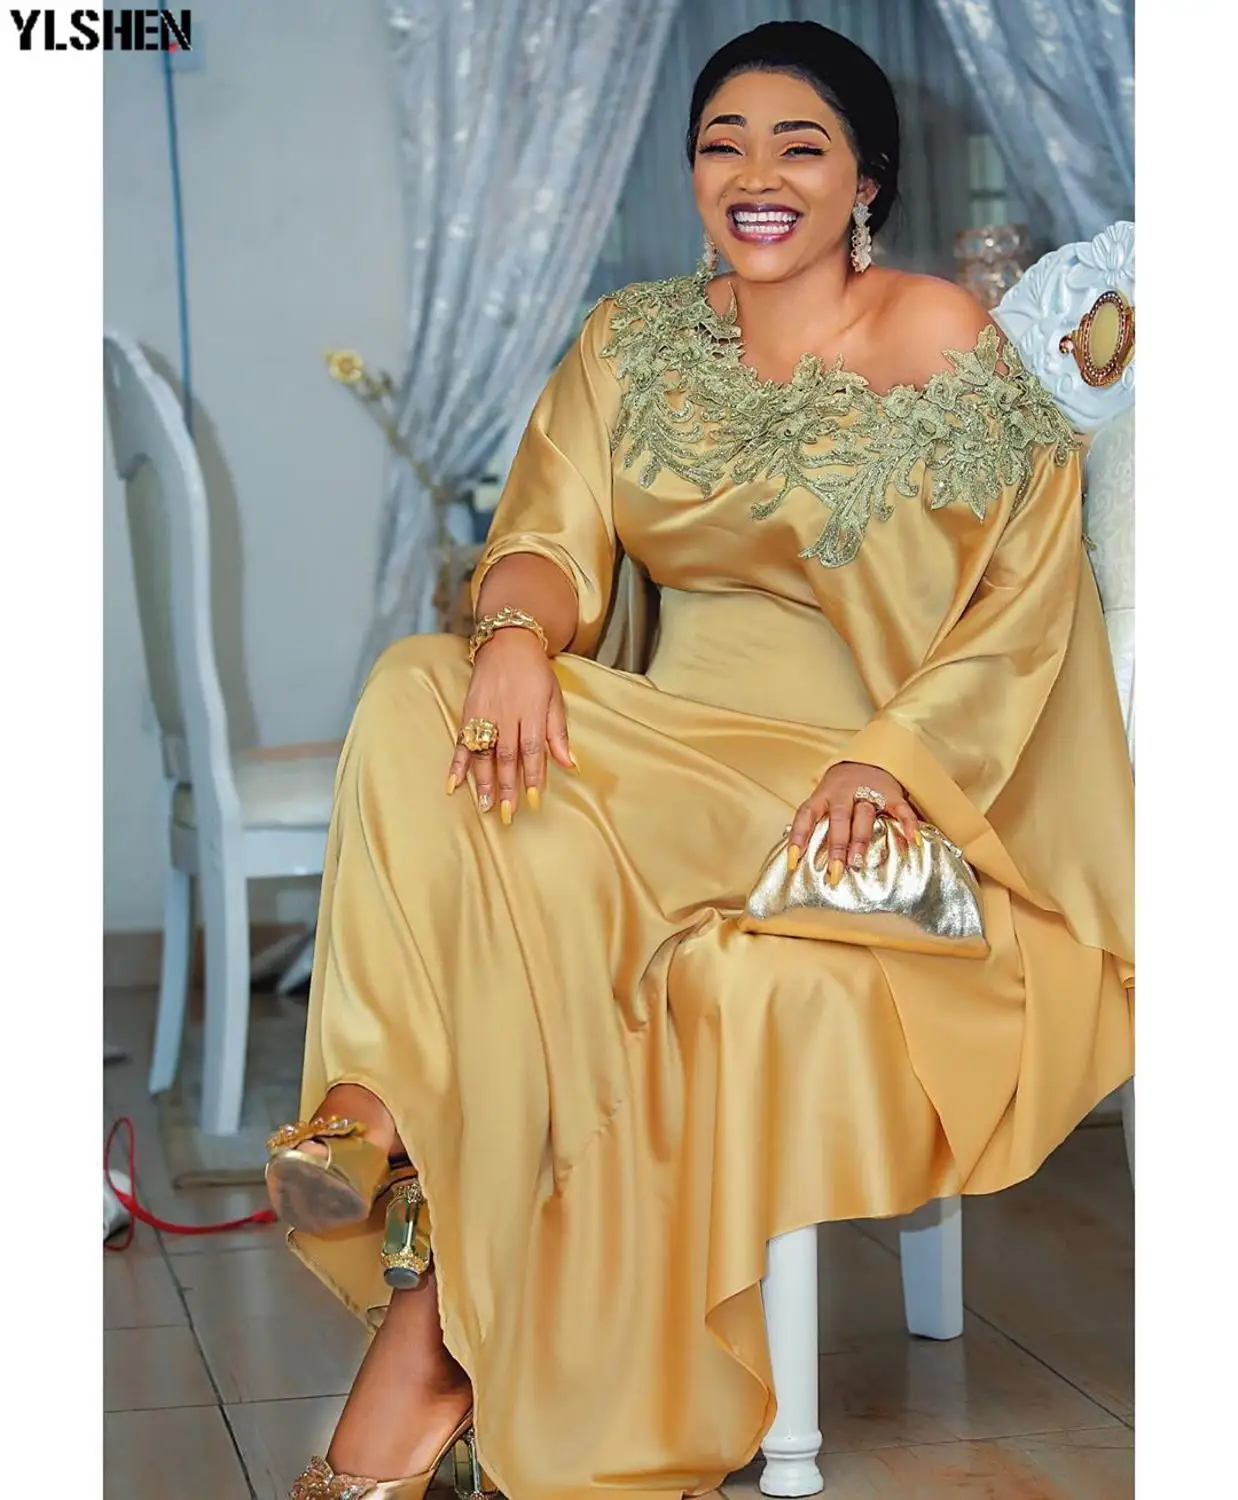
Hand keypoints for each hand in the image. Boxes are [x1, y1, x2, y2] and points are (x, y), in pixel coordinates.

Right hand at [446, 630, 575, 822]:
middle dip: (507, 786)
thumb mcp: (554, 697)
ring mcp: (485, 713)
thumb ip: (558, 733)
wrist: (507, 641)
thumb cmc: (535, 672)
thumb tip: (571, 763)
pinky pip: (461, 742)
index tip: (533, 800)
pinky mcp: (468, 712)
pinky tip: (452, 784)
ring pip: (483, 752)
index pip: (532, 749)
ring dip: (482, 780)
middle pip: (506, 755)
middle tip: (507, 812)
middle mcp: (507, 714)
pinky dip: (456, 764)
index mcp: (532, 711)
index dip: (533, 776)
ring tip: (485, 804)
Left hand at [788, 762, 919, 882]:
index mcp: (823, 795)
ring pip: (864, 815)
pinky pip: (899, 808)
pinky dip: (906, 823)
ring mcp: (867, 792)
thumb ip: (817, 824)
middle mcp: (843, 793)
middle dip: (836, 845)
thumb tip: (800, 859)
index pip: (807, 814)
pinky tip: (910, 839)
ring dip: (860, 839)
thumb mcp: (824, 800)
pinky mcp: (890, 793)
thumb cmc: (840, 791)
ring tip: (858, 862)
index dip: (799, 836)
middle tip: (835, 869)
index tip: (793, 859)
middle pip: (839, 818)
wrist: (866, 758)